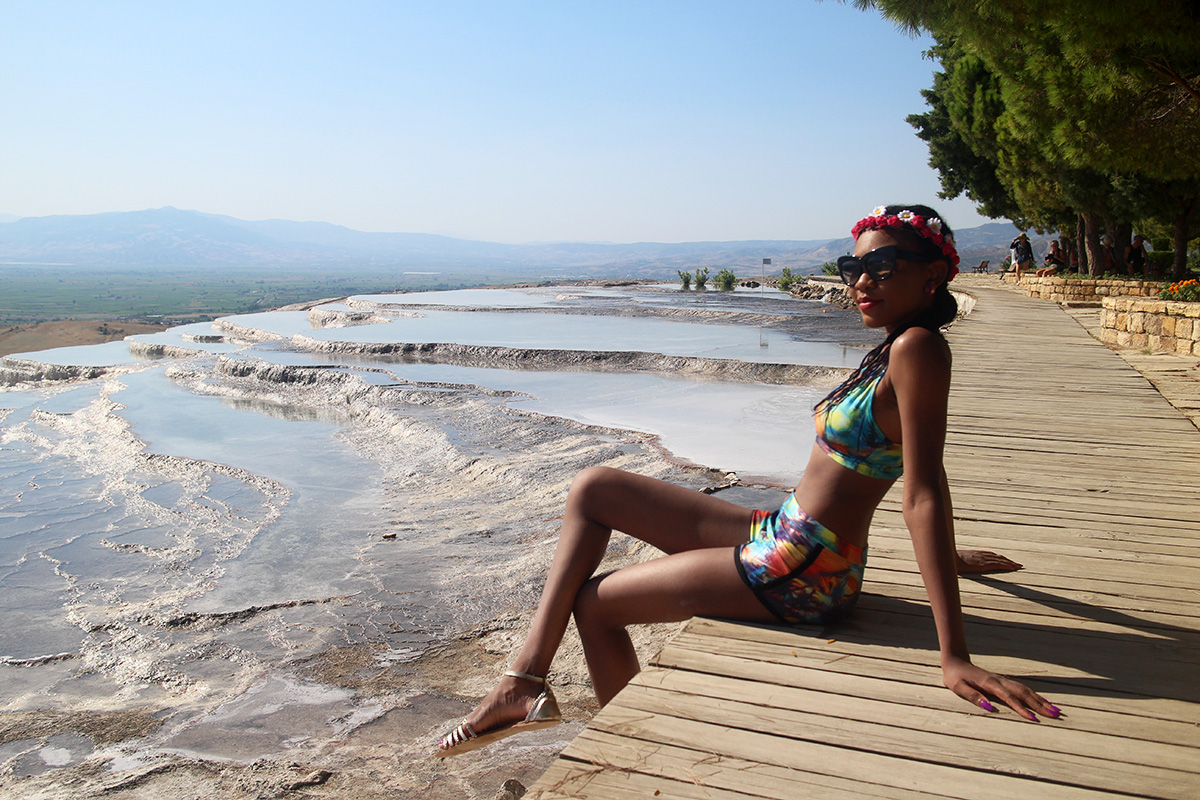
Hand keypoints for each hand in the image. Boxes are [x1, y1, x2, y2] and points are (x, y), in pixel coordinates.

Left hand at [942, 656, 1060, 720]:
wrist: (956, 662)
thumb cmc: (955, 677)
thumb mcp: (958, 687)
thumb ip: (972, 696)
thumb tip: (988, 707)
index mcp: (989, 684)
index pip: (1008, 697)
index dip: (1020, 708)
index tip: (1033, 719)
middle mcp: (1000, 681)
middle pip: (1023, 693)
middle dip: (1039, 705)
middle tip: (1055, 716)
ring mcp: (1003, 680)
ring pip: (1026, 690)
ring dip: (1041, 700)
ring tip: (1056, 711)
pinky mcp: (1004, 682)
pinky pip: (1023, 688)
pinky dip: (1035, 695)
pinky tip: (1044, 702)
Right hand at [956, 549, 1021, 573]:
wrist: (948, 558)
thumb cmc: (950, 560)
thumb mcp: (958, 559)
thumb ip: (963, 560)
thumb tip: (959, 564)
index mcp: (976, 553)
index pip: (992, 555)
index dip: (1000, 558)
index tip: (1007, 561)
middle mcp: (982, 555)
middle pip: (998, 557)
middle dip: (1008, 560)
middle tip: (1017, 564)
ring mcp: (983, 559)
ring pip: (1001, 560)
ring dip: (1010, 563)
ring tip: (1018, 567)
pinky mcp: (984, 564)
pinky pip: (998, 564)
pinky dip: (1007, 566)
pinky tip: (1013, 568)